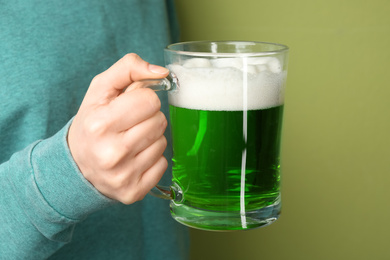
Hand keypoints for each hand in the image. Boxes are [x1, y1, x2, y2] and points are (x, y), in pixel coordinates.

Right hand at [68, 54, 168, 203]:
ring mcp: (123, 176)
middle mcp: (111, 153)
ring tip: (131, 140)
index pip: (150, 100)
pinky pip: (163, 164)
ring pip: (163, 142)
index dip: (143, 98)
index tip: (130, 106)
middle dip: (149, 117)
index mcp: (100, 124)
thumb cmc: (92, 123)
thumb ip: (129, 68)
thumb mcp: (101, 89)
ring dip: (151, 137)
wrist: (76, 166)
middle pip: (159, 121)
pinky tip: (135, 158)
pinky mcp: (133, 192)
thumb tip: (163, 72)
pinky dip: (153, 158)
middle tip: (131, 124)